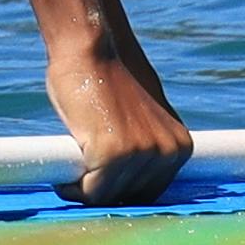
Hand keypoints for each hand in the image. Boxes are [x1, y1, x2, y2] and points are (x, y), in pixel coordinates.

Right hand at [46, 26, 191, 205]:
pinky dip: (73, 190)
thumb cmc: (111, 75)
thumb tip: (139, 173)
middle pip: (131, 197)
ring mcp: (141, 153)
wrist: (91, 46)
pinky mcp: (112, 154)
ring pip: (109, 197)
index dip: (124, 191)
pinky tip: (65, 181)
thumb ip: (149, 140)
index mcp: (180, 145)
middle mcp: (167, 152)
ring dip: (86, 192)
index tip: (103, 189)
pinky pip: (90, 191)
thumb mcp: (146, 113)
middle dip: (105, 193)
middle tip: (81, 183)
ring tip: (70, 179)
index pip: (152, 190)